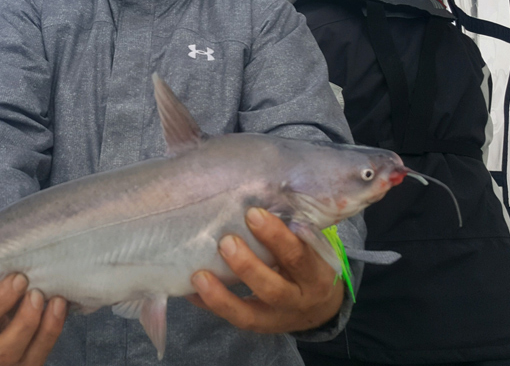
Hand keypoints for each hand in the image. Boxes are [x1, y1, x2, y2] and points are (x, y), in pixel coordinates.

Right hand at [0, 273, 66, 365]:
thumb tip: (12, 254)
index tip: (18, 278)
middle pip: (3, 352)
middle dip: (25, 320)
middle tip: (36, 292)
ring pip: (28, 359)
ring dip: (47, 327)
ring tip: (56, 300)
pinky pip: (44, 354)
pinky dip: (56, 330)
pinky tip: (61, 307)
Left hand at [188, 207, 343, 333]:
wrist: (320, 306)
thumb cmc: (308, 262)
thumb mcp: (312, 245)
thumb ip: (293, 224)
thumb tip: (260, 183)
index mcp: (316, 273)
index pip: (298, 256)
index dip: (277, 237)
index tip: (254, 213)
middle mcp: (299, 299)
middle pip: (274, 289)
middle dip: (248, 266)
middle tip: (225, 241)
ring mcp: (277, 318)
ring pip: (249, 314)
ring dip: (222, 295)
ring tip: (199, 274)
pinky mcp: (258, 327)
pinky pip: (231, 319)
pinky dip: (210, 304)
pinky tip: (190, 289)